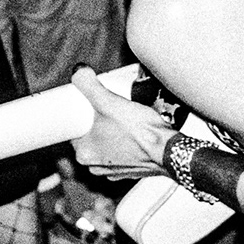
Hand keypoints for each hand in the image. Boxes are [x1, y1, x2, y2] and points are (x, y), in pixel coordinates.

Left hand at [70, 66, 173, 181]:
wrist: (169, 151)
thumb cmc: (141, 133)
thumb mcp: (109, 101)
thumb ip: (89, 85)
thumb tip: (79, 74)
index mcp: (85, 153)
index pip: (74, 130)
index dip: (80, 115)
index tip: (88, 106)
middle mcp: (96, 166)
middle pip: (90, 136)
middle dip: (97, 121)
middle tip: (108, 108)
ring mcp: (113, 170)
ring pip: (106, 145)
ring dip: (111, 132)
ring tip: (122, 117)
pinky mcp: (129, 170)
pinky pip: (121, 152)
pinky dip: (125, 142)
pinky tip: (132, 131)